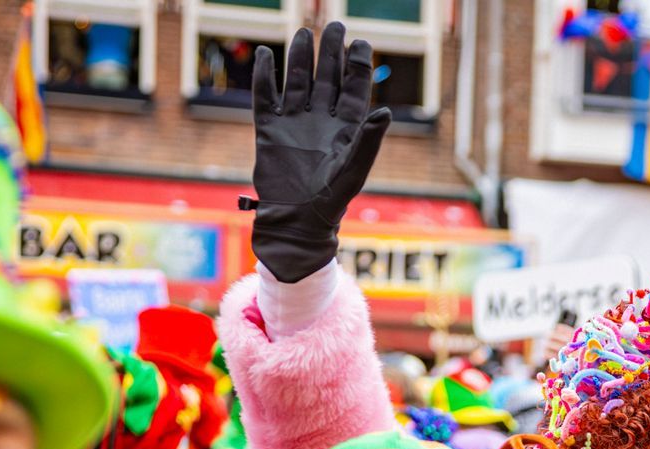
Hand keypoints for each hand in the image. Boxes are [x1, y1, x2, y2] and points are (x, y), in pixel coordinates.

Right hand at [250, 23, 391, 281]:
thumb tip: (386, 112)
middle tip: (335, 25)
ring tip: (302, 33)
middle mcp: (321, 120)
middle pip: (327, 77)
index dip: (358, 65)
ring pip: (297, 81)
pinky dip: (264, 77)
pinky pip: (265, 98)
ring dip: (299, 58)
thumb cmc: (331, 201)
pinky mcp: (269, 130)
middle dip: (331, 52)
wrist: (296, 221)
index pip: (355, 88)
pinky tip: (264, 55)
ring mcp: (295, 123)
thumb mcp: (354, 171)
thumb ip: (369, 141)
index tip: (360, 42)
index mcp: (347, 128)